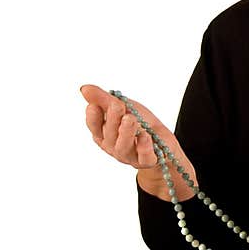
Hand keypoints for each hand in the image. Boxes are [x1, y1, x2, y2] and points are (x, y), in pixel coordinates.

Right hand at [80, 84, 195, 199]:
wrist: (164, 139)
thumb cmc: (140, 123)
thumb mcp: (123, 107)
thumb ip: (104, 99)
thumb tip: (84, 88)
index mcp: (105, 134)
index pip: (94, 127)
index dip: (93, 118)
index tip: (94, 106)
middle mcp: (114, 147)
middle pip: (110, 135)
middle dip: (113, 119)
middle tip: (118, 105)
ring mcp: (130, 156)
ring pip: (123, 147)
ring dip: (126, 132)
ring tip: (130, 118)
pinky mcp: (147, 161)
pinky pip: (144, 157)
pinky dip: (144, 147)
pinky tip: (145, 136)